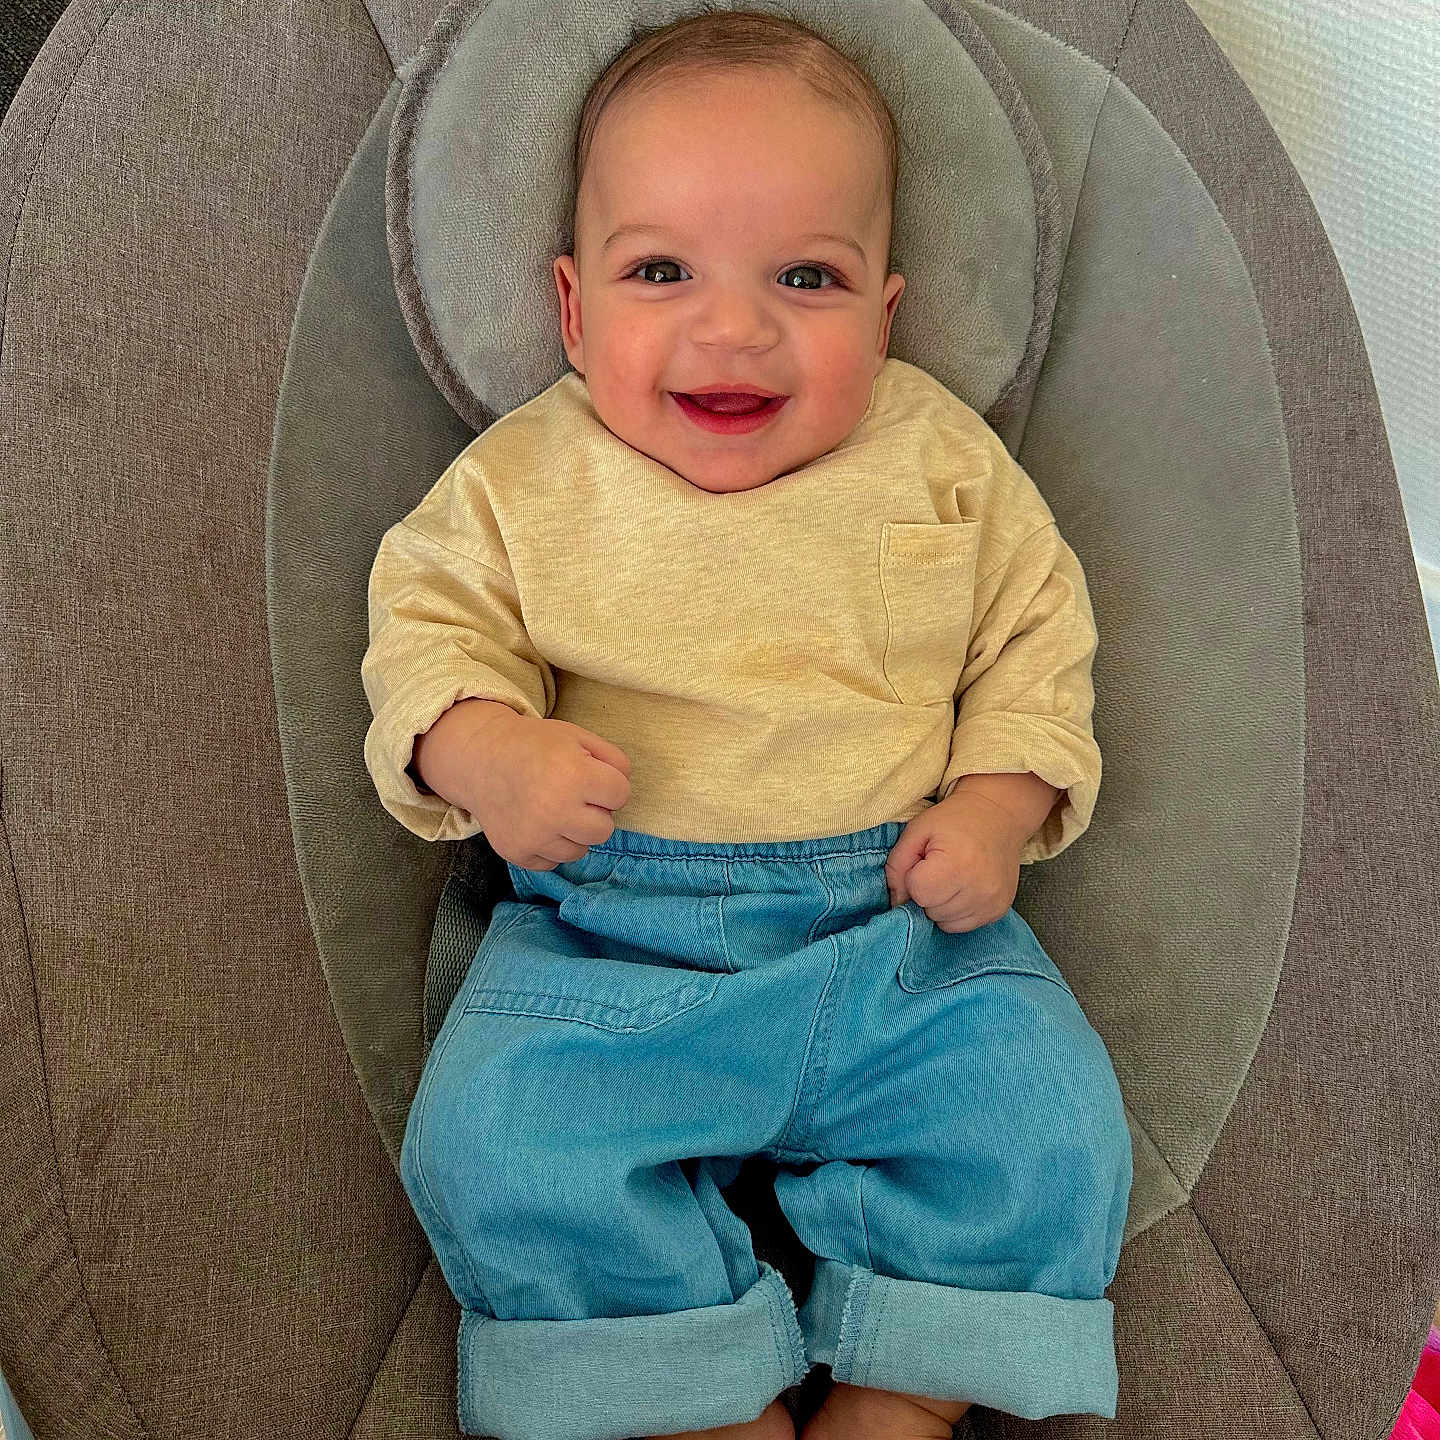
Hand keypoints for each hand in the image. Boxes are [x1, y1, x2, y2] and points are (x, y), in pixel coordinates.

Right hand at [427, 706, 631, 869]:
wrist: (481, 757)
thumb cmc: (535, 745)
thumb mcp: (578, 737)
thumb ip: (613, 759)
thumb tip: (625, 788)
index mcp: (574, 775)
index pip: (621, 795)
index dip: (609, 783)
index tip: (590, 775)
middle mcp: (554, 810)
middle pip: (604, 830)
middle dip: (595, 812)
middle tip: (573, 795)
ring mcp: (534, 835)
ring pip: (580, 851)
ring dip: (573, 832)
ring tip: (553, 809)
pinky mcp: (516, 852)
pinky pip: (552, 862)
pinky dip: (549, 846)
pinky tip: (537, 823)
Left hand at [884, 791, 1023, 932]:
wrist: (998, 814)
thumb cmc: (953, 820)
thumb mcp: (916, 832)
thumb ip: (897, 867)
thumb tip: (896, 903)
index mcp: (957, 866)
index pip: (918, 893)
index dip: (915, 877)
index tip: (925, 861)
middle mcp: (979, 889)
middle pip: (930, 911)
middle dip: (927, 892)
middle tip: (940, 867)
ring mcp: (991, 903)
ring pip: (944, 922)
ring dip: (941, 904)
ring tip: (952, 876)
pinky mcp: (998, 910)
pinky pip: (962, 925)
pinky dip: (956, 911)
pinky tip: (963, 887)